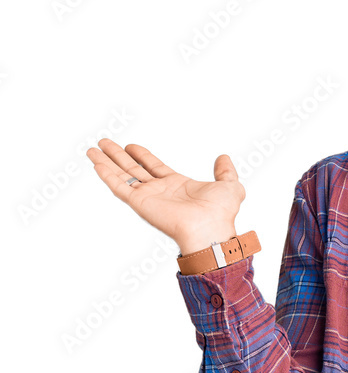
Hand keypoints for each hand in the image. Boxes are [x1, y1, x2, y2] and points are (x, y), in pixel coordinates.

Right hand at [86, 138, 244, 253]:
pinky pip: (120, 187)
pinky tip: (96, 164)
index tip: (130, 146)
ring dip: (106, 162)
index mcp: (177, 186)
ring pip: (122, 176)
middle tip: (104, 143)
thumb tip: (224, 158)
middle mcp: (160, 191)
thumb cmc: (222, 213)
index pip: (154, 167)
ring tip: (92, 150)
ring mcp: (149, 197)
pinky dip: (107, 175)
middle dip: (118, 156)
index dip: (142, 155)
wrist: (211, 228)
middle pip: (134, 169)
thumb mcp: (230, 186)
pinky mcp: (140, 203)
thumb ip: (225, 172)